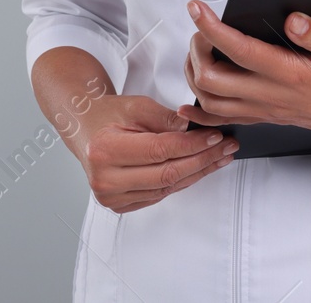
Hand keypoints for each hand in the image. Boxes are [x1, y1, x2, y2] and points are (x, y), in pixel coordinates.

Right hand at [69, 94, 239, 213]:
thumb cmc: (108, 115)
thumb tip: (193, 129)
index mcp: (105, 150)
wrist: (85, 128)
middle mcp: (106, 178)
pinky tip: (198, 169)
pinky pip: (159, 195)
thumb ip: (165, 117)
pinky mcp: (120, 205)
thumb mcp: (136, 105)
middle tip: (225, 147)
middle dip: (202, 160)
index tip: (214, 136)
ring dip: (197, 173)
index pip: (160, 151)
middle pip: (167, 174)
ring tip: (219, 157)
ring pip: (167, 188)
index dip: (192, 144)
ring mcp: (112, 196)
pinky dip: (182, 181)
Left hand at [178, 0, 310, 148]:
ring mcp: (268, 110)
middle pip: (213, 79)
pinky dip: (203, 110)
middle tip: (200, 26)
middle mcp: (273, 96)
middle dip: (197, 49)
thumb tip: (293, 19)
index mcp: (291, 75)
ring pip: (212, 103)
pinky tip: (195, 98)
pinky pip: (226, 120)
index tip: (197, 7)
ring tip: (199, 51)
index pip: (239, 50)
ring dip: (196, 76)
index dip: (211, 27)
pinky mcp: (270, 117)